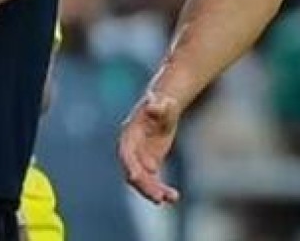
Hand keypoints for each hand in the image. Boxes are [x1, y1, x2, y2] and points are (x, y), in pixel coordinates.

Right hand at [119, 90, 181, 204]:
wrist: (164, 109)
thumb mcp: (162, 104)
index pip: (126, 154)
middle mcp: (131, 152)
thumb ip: (159, 106)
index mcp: (129, 136)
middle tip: (157, 197)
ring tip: (171, 198)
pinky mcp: (149, 166)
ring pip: (144, 181)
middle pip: (134, 172)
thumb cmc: (162, 104)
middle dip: (144, 185)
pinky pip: (153, 181)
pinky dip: (162, 189)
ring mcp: (140, 160)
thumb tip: (154, 102)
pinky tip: (173, 197)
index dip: (130, 165)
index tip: (135, 177)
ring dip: (155, 191)